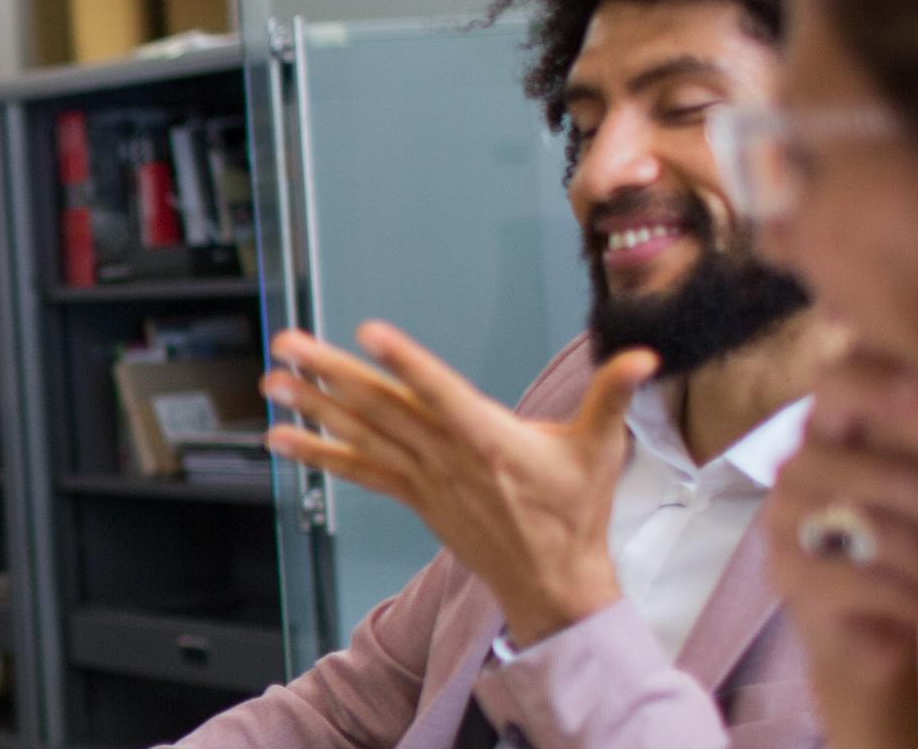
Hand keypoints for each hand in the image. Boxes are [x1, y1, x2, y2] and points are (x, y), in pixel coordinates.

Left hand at [264, 322, 655, 645]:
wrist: (552, 583)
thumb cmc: (577, 512)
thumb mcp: (602, 450)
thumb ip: (613, 396)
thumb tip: (646, 356)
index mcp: (492, 439)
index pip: (442, 393)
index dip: (407, 364)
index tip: (370, 334)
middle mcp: (449, 458)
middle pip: (384, 408)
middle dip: (331, 373)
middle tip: (287, 343)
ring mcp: (426, 480)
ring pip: (362, 436)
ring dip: (313, 408)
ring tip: (271, 381)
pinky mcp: (413, 497)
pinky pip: (359, 472)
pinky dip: (319, 455)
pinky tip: (279, 439)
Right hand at [763, 355, 917, 748]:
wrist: (863, 632)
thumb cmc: (909, 544)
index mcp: (827, 430)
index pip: (837, 385)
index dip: (877, 383)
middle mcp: (795, 468)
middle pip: (890, 478)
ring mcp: (784, 523)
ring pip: (888, 537)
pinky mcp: (791, 578)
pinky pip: (873, 584)